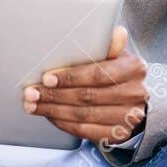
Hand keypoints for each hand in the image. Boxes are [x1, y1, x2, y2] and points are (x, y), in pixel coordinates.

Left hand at [23, 26, 148, 148]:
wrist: (133, 100)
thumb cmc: (117, 72)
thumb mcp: (115, 55)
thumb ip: (110, 46)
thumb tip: (117, 32)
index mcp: (134, 68)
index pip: (97, 74)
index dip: (69, 77)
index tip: (47, 78)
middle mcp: (135, 94)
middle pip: (87, 96)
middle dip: (54, 95)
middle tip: (32, 93)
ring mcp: (128, 117)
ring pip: (83, 115)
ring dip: (54, 111)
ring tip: (34, 105)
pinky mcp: (118, 134)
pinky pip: (85, 131)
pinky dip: (64, 124)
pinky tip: (50, 116)